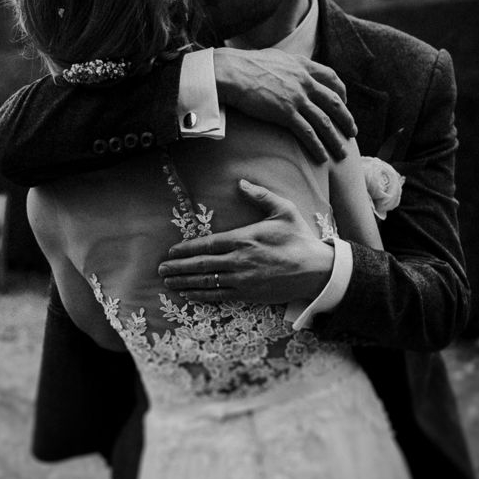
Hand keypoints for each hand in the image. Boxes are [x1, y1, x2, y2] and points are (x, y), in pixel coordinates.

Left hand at [158, 180, 333, 303]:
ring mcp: (242, 280)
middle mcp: (239, 261)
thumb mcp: (283, 210)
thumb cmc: (299, 238)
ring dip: (184, 282)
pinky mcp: (248, 295)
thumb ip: (260, 196)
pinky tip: (189, 294)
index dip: (186, 248)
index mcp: (244, 239)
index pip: (207, 244)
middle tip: (161, 269)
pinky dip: (201, 295)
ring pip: (206, 282)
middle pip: (201, 265)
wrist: (317, 270)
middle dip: (178, 267)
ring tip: (168, 282)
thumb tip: (241, 183)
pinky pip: (219, 296)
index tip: (171, 251)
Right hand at [213, 47, 356, 162]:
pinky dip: (317, 146)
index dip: (341, 91)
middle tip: (352, 132)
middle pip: (334, 102)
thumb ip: (286, 66)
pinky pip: (307, 132)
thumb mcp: (273, 58)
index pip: (331, 77)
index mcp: (302, 65)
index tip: (343, 102)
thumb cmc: (244, 65)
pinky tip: (322, 157)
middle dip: (346, 119)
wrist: (231, 71)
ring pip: (324, 121)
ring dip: (335, 139)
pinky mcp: (285, 112)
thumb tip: (286, 69)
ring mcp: (296, 97)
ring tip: (342, 153)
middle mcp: (304, 81)